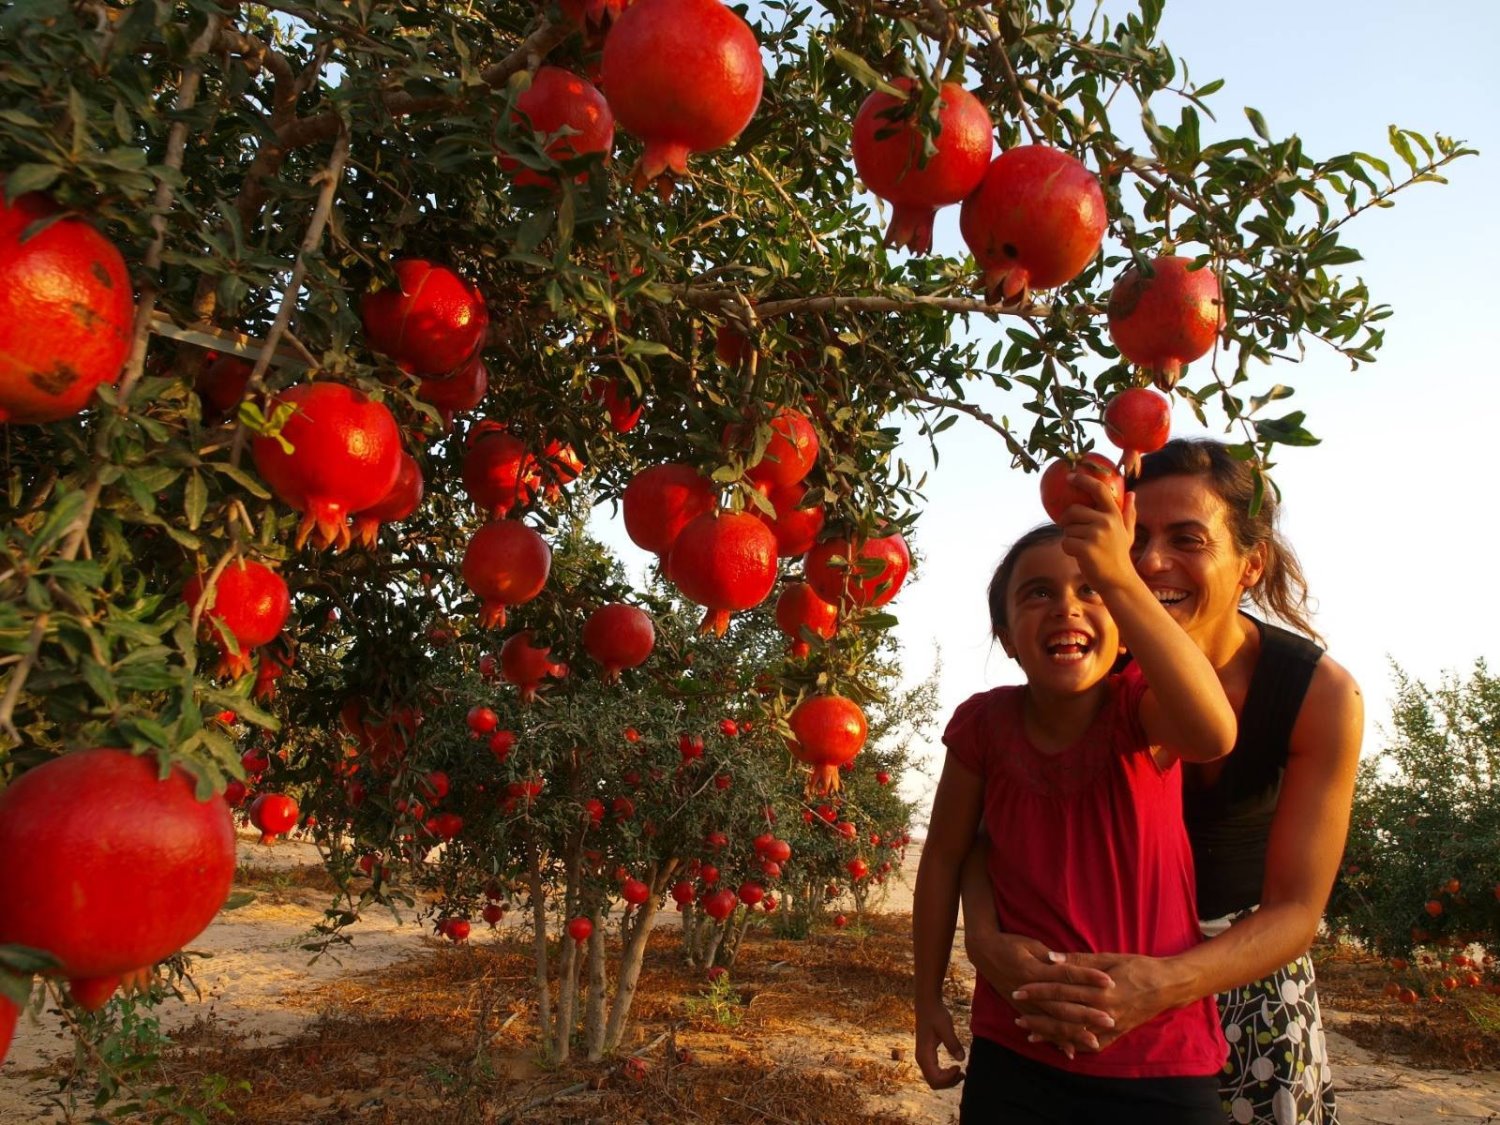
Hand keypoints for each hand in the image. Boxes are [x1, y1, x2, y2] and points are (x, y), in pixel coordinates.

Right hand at [914, 999, 965, 1088]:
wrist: (927, 1004)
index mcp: (924, 1055)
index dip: (949, 1079)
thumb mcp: (946, 1027)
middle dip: (949, 1082)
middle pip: (934, 1083)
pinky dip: (945, 1074)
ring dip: (948, 1080)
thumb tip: (962, 1059)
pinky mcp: (927, 1055)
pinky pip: (935, 1072)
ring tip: (961, 1072)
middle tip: (963, 1073)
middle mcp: (921, 1059)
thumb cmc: (936, 1014)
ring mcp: (923, 1058)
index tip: (960, 1067)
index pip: (935, 1079)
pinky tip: (955, 1067)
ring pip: (934, 1079)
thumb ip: (953, 1043)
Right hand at [964, 927, 1116, 1055]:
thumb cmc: (1011, 944)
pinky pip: (1041, 1029)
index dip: (1088, 977)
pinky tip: (1069, 1051)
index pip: (1067, 975)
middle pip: (1062, 1004)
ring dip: (1073, 1033)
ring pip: (1052, 1022)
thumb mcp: (1032, 945)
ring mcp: (1025, 1003)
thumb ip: (1051, 958)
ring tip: (1094, 1041)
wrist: (985, 952)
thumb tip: (1071, 965)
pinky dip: (1054, 1041)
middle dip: (1087, 1013)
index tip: (1109, 981)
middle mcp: (1030, 991)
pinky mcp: (1021, 1010)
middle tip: (1110, 1019)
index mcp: (1035, 970)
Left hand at [1012, 951, 1177, 1050]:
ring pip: (1075, 1033)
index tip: (1018, 990)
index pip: (1060, 990)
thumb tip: (1050, 959)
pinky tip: (1060, 1047)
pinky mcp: (1118, 1034)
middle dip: (1038, 1015)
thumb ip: (1077, 960)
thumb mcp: (1108, 957)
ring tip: (1030, 1034)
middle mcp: (1104, 1011)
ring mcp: (1111, 1025)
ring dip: (1051, 1034)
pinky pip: (1094, 1044)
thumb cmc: (1138, 966)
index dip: (1038, 990)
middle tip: (1017, 1015)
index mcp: (1099, 989)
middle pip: (1063, 1014)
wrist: (1168, 985)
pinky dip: (1075, 1046)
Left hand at [1058, 473, 1136, 593]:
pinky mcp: (1086, 548)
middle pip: (1073, 511)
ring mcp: (1096, 535)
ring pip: (1067, 529)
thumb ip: (1128, 513)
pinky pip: (1065, 542)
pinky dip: (1068, 549)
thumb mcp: (1127, 533)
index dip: (1083, 480)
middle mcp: (1106, 522)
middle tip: (1074, 532)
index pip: (1099, 489)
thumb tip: (1132, 493)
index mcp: (1114, 515)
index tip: (1070, 476)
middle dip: (1068, 521)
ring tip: (1084, 548)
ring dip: (1070, 538)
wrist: (1118, 581)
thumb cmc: (1119, 556)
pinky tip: (1079, 556)